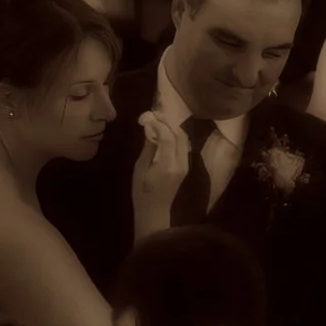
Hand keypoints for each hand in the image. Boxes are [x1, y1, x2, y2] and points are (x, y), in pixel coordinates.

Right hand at [131, 109, 191, 232]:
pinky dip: (174, 136)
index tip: (148, 116)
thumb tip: (150, 128)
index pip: (169, 137)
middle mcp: (181, 163)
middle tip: (154, 115)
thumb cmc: (142, 191)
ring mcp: (185, 165)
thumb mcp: (140, 168)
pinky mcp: (185, 166)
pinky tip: (163, 133)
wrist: (154, 211)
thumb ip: (148, 147)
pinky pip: (183, 146)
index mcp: (168, 164)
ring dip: (172, 127)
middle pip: (180, 135)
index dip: (159, 123)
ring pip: (184, 139)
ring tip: (158, 121)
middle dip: (168, 122)